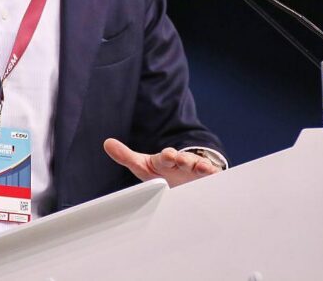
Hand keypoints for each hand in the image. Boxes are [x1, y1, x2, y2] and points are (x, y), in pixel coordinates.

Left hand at [103, 138, 220, 187]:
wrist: (183, 179)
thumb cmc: (161, 172)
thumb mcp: (143, 165)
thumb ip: (126, 156)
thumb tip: (106, 143)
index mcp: (166, 160)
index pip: (166, 156)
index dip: (167, 156)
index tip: (168, 156)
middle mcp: (182, 162)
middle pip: (184, 160)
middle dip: (184, 159)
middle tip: (182, 160)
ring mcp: (195, 170)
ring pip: (199, 166)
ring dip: (200, 166)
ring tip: (202, 168)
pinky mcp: (206, 179)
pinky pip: (212, 176)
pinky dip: (214, 175)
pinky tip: (215, 176)